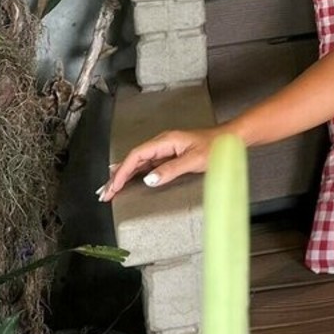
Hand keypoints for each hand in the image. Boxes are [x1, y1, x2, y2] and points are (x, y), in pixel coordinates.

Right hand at [98, 127, 219, 200]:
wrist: (229, 140)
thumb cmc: (214, 147)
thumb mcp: (193, 160)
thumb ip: (170, 169)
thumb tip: (149, 179)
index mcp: (165, 141)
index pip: (136, 156)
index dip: (122, 172)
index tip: (114, 187)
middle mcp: (162, 143)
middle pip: (133, 159)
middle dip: (117, 176)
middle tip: (104, 193)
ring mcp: (165, 149)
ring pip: (138, 162)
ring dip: (123, 176)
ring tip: (110, 190)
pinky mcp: (169, 155)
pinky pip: (147, 165)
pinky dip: (135, 174)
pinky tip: (128, 181)